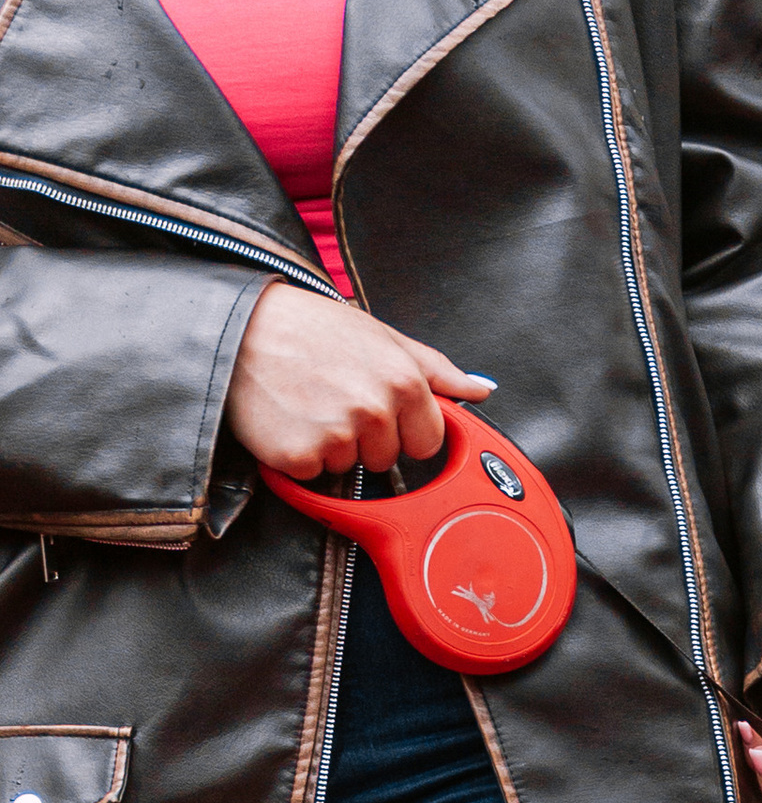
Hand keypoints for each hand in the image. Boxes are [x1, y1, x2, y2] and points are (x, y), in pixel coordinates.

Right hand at [226, 285, 491, 476]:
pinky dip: (299, 454)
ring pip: (350, 467)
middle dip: (364, 438)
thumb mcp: (379, 335)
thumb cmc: (310, 328)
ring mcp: (337, 436)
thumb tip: (483, 389)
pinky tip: (287, 419)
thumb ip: (435, 369)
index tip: (372, 404)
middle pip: (388, 459)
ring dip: (330, 445)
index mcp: (403, 381)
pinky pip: (314, 475)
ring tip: (306, 401)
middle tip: (331, 396)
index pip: (427, 441)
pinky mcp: (300, 457)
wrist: (237, 327)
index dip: (401, 429)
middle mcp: (374, 410)